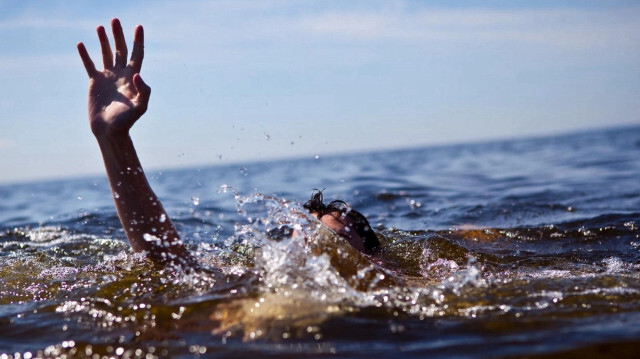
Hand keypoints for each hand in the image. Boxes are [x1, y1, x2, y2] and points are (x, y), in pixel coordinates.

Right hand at [77, 18, 149, 136]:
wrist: (109, 130)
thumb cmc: (126, 121)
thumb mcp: (140, 107)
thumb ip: (144, 91)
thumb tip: (138, 74)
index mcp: (133, 78)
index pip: (137, 54)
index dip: (138, 41)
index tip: (139, 27)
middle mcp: (121, 75)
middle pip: (121, 50)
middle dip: (118, 35)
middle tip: (115, 20)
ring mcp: (108, 77)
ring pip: (106, 54)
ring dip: (104, 41)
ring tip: (101, 27)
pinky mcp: (95, 82)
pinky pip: (89, 65)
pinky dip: (85, 55)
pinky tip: (81, 44)